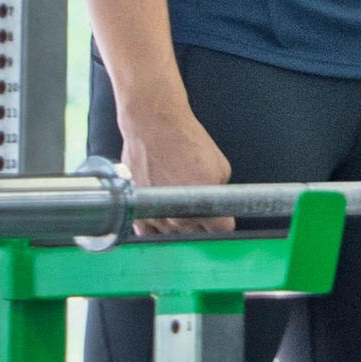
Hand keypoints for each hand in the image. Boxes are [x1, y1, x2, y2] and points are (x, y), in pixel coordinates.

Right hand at [120, 108, 238, 239]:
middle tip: (197, 204)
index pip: (222, 230)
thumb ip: (222, 192)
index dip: (223, 222)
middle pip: (197, 233)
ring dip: (177, 224)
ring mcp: (158, 217)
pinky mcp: (137, 213)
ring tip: (176, 202)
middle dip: (201, 222)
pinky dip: (155, 228)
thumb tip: (219, 203)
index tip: (220, 217)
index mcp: (205, 207)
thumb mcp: (221, 166)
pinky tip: (160, 217)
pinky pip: (148, 233)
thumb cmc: (185, 141)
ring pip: (173, 235)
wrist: (154, 126)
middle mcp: (181, 217)